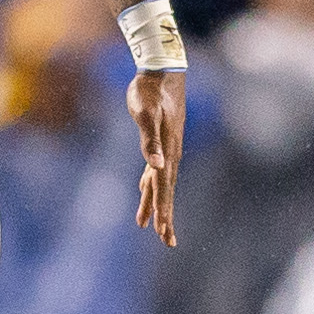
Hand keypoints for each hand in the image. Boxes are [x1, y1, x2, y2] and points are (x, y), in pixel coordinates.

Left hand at [127, 68, 184, 246]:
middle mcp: (170, 155)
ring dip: (155, 204)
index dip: (164, 211)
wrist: (162, 71)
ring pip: (160, 184)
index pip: (165, 188)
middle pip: (166, 192)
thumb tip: (157, 165)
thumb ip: (150, 140)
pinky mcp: (160, 141)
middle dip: (166, 217)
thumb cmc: (150, 92)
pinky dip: (150, 185)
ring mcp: (166, 149)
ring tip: (148, 225)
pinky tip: (143, 190)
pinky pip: (155, 170)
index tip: (164, 233)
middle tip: (168, 242)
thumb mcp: (146, 114)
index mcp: (168, 153)